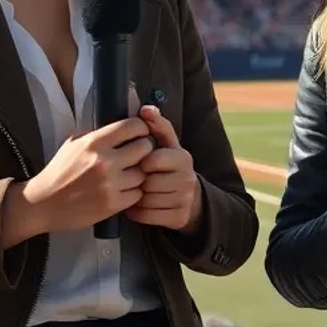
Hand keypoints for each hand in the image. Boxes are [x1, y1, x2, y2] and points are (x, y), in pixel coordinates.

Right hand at [11, 118, 152, 239]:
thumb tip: (121, 127)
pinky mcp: (112, 204)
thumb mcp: (73, 143)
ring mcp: (110, 184)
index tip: (139, 134)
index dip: (140, 129)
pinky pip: (137, 194)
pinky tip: (122, 190)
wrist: (43, 203)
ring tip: (127, 175)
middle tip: (137, 155)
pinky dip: (132, 193)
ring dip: (138, 174)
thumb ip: (96, 134)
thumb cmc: (58, 172)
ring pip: (143, 173)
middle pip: (144, 148)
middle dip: (143, 150)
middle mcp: (104, 161)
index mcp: (94, 142)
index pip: (132, 126)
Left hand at [124, 106, 202, 232]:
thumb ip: (157, 125)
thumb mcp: (167, 144)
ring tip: (137, 192)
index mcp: (183, 157)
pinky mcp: (179, 217)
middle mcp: (187, 178)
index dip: (142, 162)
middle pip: (148, 182)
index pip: (152, 159)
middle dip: (139, 182)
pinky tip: (137, 205)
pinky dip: (137, 212)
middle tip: (138, 180)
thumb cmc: (169, 165)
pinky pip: (147, 215)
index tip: (141, 163)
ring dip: (136, 198)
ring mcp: (184, 199)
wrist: (189, 196)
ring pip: (146, 200)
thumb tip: (145, 108)